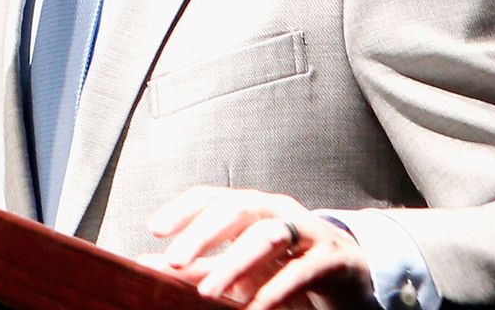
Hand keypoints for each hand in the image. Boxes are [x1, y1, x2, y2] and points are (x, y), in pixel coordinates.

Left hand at [140, 186, 376, 308]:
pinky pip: (301, 270)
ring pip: (267, 235)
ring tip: (208, 292)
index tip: (154, 230)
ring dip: (235, 263)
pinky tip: (254, 309)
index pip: (211, 197)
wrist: (347, 274)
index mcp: (251, 208)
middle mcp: (277, 210)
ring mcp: (306, 231)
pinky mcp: (331, 257)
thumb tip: (147, 264)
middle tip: (175, 261)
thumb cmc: (285, 265)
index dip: (182, 210)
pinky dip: (275, 290)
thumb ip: (198, 266)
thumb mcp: (238, 267)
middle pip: (236, 209)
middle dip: (202, 235)